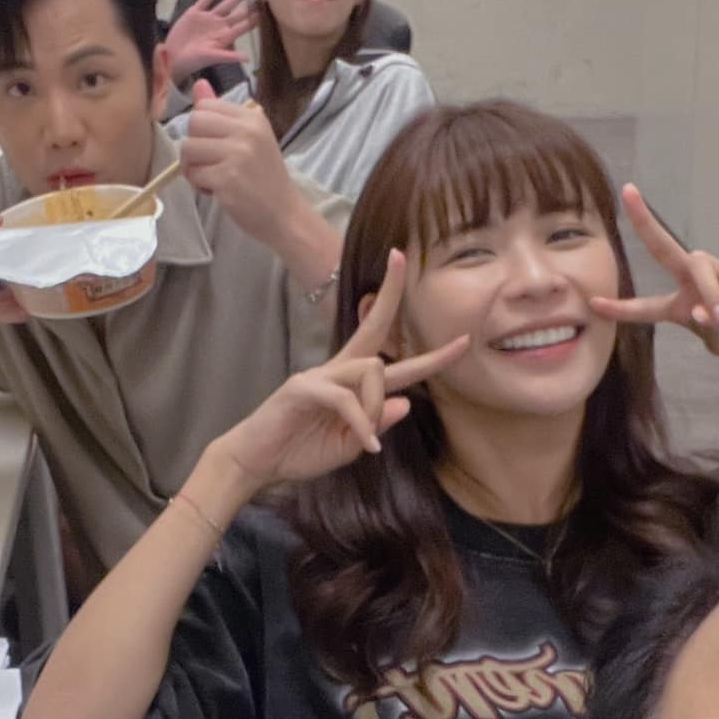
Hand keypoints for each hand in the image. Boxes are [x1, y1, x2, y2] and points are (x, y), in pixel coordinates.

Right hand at [165, 0, 258, 84]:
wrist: (174, 56)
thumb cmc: (194, 61)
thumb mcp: (212, 57)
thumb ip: (229, 56)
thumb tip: (248, 58)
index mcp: (224, 37)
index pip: (242, 27)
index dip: (253, 20)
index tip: (264, 12)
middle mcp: (218, 27)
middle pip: (237, 15)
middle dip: (248, 8)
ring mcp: (208, 18)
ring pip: (224, 5)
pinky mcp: (196, 12)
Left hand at [179, 78, 296, 247]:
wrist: (285, 215)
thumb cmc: (266, 179)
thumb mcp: (250, 139)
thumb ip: (222, 114)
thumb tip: (199, 85)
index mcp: (252, 117)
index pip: (205, 106)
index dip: (202, 128)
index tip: (216, 146)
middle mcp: (246, 131)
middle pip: (193, 123)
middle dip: (195, 145)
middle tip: (211, 163)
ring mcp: (237, 155)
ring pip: (188, 148)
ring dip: (193, 167)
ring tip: (213, 178)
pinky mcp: (227, 179)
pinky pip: (193, 173)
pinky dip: (199, 185)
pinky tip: (217, 190)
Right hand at [213, 251, 469, 489]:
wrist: (256, 463)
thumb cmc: (299, 451)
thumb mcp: (349, 445)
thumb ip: (375, 424)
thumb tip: (405, 404)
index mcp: (349, 383)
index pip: (390, 356)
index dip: (429, 353)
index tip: (461, 340)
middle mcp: (337, 370)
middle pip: (374, 328)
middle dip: (391, 294)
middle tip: (401, 256)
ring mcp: (319, 375)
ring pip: (371, 370)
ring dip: (377, 406)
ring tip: (364, 440)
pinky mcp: (304, 387)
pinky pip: (347, 398)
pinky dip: (362, 424)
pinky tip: (364, 447)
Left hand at [591, 184, 718, 361]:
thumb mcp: (718, 340)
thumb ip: (706, 329)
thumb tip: (701, 312)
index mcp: (682, 302)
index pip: (647, 304)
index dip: (622, 308)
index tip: (594, 304)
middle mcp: (696, 280)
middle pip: (666, 248)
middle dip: (645, 222)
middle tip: (628, 193)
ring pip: (701, 267)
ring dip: (709, 294)